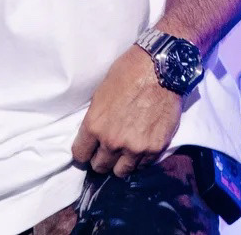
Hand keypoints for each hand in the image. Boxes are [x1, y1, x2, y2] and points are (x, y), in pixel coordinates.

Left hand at [71, 45, 182, 177]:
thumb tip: (94, 134)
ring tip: (124, 151)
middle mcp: (113, 141)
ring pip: (121, 171)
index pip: (80, 154)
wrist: (160, 69)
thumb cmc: (128, 72)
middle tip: (107, 150)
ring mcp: (135, 148)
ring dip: (121, 162)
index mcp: (95, 125)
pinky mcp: (155, 149)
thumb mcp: (101, 93)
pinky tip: (141, 145)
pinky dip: (140, 159)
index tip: (88, 149)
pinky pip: (142, 165)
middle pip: (100, 167)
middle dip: (101, 159)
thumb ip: (97, 119)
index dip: (84, 152)